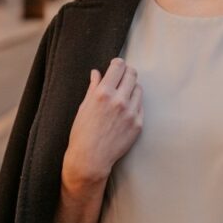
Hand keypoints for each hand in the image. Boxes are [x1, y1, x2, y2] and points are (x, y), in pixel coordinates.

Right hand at [62, 57, 142, 188]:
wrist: (90, 159)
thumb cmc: (82, 133)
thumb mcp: (83, 107)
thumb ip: (93, 87)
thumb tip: (96, 73)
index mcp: (103, 93)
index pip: (118, 66)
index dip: (118, 63)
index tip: (116, 65)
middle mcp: (119, 100)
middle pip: (132, 74)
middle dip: (126, 73)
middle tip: (121, 77)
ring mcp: (131, 112)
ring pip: (139, 89)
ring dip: (131, 88)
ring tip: (122, 95)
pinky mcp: (138, 124)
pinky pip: (140, 106)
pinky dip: (134, 104)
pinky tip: (125, 110)